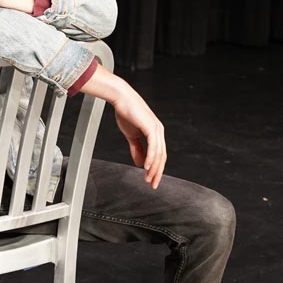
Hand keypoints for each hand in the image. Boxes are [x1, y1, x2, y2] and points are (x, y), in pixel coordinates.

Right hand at [80, 65, 166, 188]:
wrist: (121, 99)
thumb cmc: (126, 113)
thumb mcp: (131, 135)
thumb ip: (136, 149)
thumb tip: (140, 163)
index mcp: (155, 133)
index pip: (158, 155)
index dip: (155, 168)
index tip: (150, 179)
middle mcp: (159, 132)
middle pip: (161, 156)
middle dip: (157, 172)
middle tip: (152, 184)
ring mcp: (156, 129)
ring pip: (158, 154)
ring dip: (153, 168)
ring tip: (148, 178)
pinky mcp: (151, 128)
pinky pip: (153, 147)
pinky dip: (150, 158)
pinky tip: (146, 167)